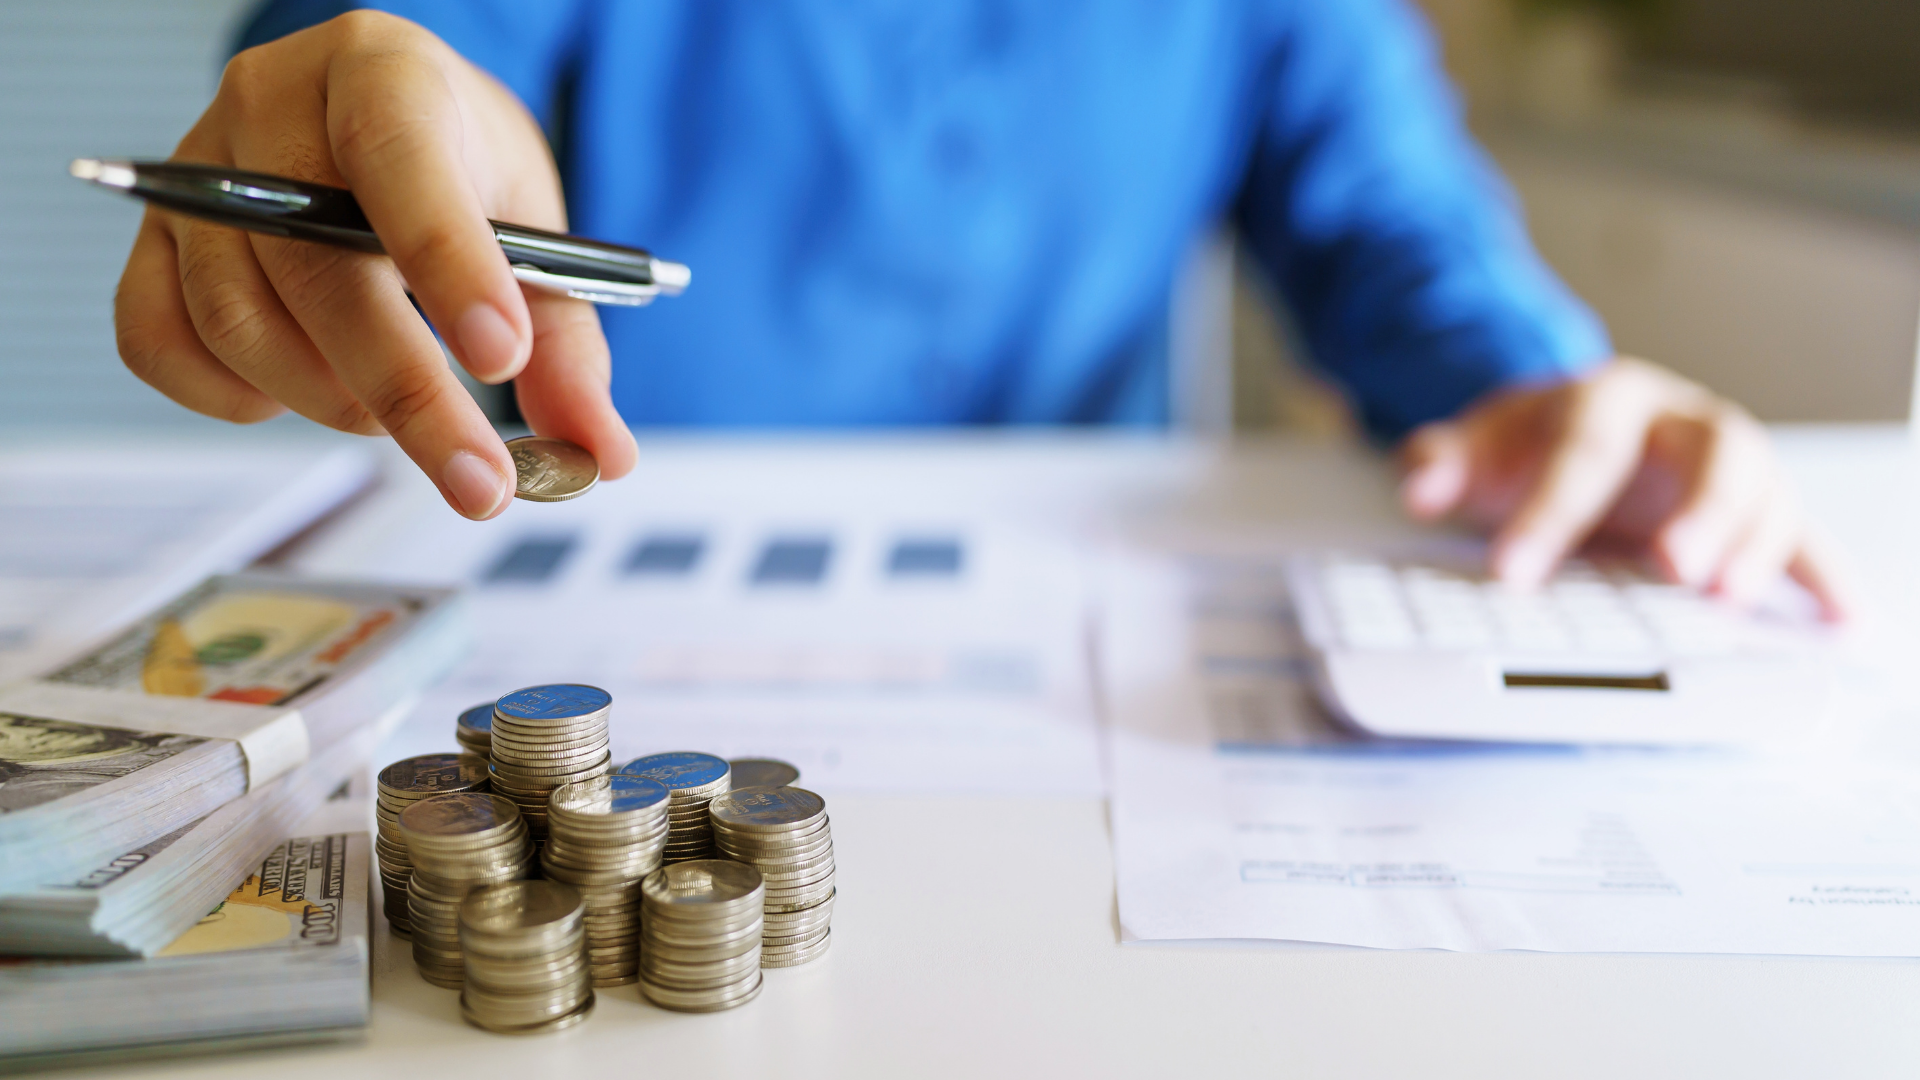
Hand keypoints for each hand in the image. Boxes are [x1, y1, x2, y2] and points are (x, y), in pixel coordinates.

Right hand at [113, 11, 637, 518]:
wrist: (384, 123)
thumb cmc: (461, 170)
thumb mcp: (535, 232)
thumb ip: (568, 344)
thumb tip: (598, 454)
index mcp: (382, 75)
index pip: (399, 159)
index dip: (448, 262)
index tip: (502, 359)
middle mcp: (271, 109)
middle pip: (316, 267)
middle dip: (407, 391)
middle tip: (478, 479)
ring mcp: (198, 176)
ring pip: (237, 319)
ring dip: (330, 400)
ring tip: (398, 416)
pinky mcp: (152, 241)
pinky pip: (160, 343)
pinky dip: (237, 400)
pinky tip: (306, 395)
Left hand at [1398, 357, 1851, 618]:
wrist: (1576, 425)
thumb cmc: (1533, 442)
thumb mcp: (1480, 443)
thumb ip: (1442, 461)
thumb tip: (1418, 485)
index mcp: (1608, 399)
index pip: (1582, 453)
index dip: (1547, 512)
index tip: (1511, 571)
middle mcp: (1683, 423)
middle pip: (1713, 453)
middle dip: (1699, 509)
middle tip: (1673, 568)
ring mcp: (1731, 465)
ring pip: (1767, 493)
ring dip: (1757, 547)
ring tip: (1730, 602)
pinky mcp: (1759, 510)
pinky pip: (1806, 538)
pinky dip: (1827, 580)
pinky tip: (1842, 624)